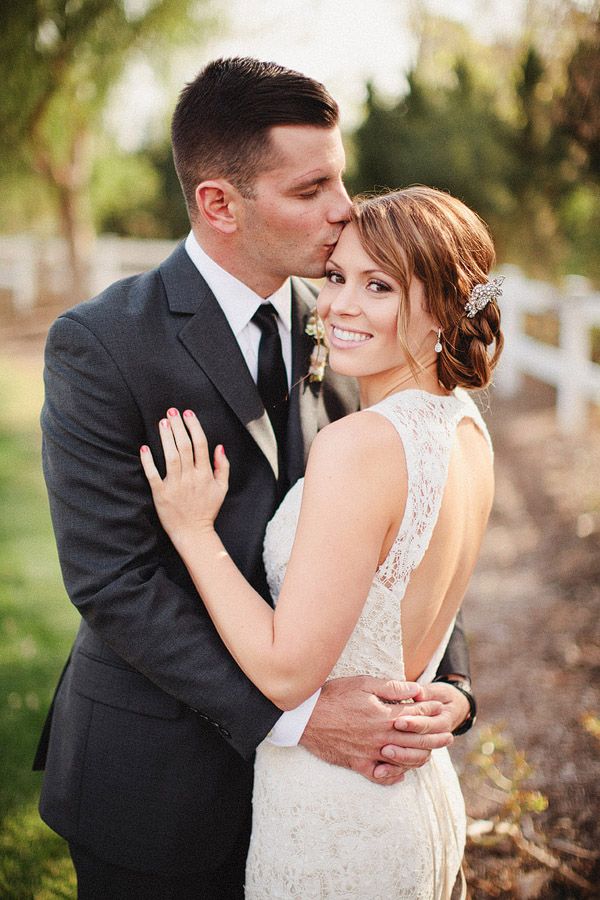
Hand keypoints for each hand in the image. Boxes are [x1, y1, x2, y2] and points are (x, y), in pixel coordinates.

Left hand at [140, 408, 228, 547]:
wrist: (194, 533)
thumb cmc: (207, 510)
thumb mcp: (222, 488)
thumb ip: (222, 467)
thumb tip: (219, 447)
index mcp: (205, 474)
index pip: (201, 444)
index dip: (194, 427)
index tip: (188, 414)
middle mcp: (191, 478)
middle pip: (185, 446)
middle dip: (178, 426)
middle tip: (171, 411)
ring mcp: (175, 485)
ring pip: (171, 457)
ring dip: (166, 438)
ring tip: (162, 423)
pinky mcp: (161, 494)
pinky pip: (153, 475)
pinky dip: (148, 462)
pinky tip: (144, 448)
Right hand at [299, 676, 452, 785]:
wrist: (305, 717)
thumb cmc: (333, 695)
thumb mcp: (363, 684)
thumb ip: (392, 688)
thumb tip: (416, 690)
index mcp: (383, 716)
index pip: (415, 716)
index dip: (430, 712)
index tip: (441, 709)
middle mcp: (380, 738)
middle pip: (416, 740)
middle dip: (435, 737)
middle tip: (449, 736)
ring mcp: (370, 754)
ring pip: (404, 760)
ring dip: (421, 756)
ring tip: (432, 752)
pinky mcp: (357, 764)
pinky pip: (380, 776)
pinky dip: (393, 776)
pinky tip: (400, 772)